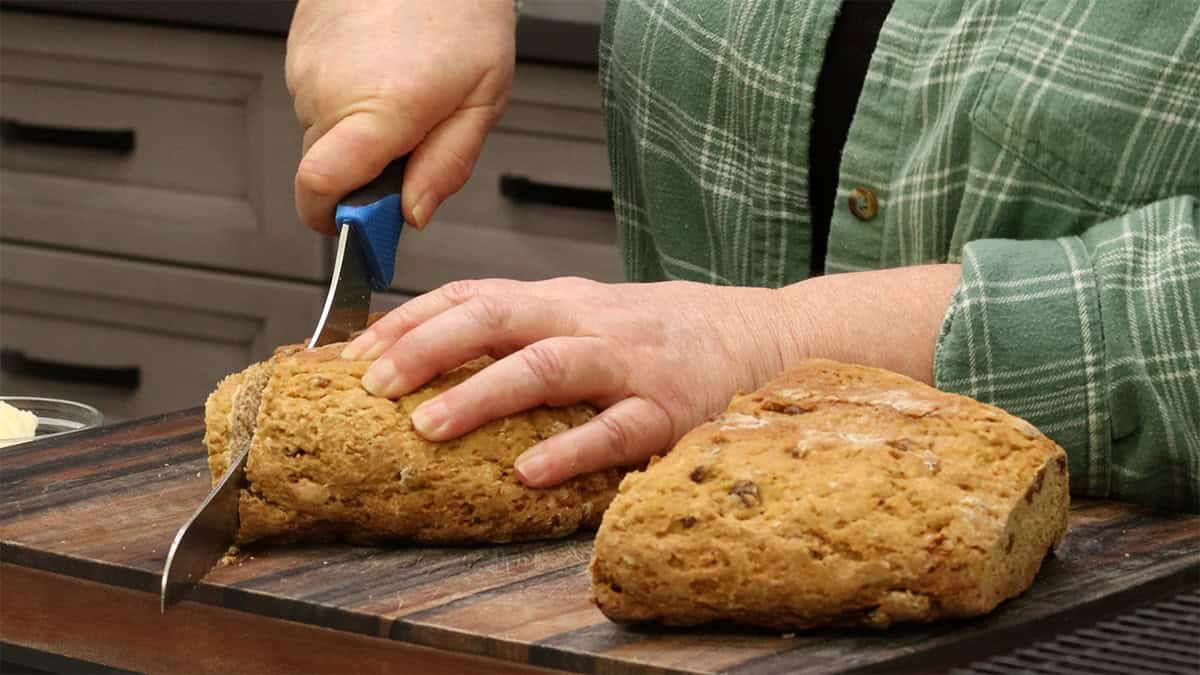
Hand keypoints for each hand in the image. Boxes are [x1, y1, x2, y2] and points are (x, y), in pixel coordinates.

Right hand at [286, 0, 515, 233]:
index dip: (332, 221)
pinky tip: (382, 70)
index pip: (318, 189)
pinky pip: (317, 98)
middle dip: (363, 177)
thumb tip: (413, 215)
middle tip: (411, 147)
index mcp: (378, 109)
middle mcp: (329, 90)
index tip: (359, 229)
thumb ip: (447, 165)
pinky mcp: (298, 48)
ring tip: (402, 92)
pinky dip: (347, 99)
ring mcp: (306, 67)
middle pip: (325, 169)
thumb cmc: (463, 9)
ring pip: (321, 133)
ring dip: (358, 132)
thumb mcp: (483, 98)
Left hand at [341, 278, 801, 485]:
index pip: (472, 294)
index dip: (409, 320)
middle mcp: (587, 322)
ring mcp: (628, 364)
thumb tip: (432, 356)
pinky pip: (614, 429)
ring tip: (428, 424)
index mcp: (561, 300)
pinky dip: (568, 449)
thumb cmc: (659, 333)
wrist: (758, 335)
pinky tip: (527, 471)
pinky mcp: (667, 410)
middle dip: (427, 346)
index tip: (353, 354)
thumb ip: (524, 331)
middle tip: (374, 385)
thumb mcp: (586, 316)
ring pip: (547, 366)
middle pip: (496, 317)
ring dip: (482, 393)